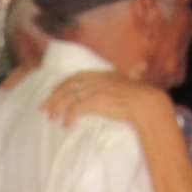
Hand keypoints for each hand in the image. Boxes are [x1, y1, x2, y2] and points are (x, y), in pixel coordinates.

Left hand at [40, 69, 159, 124]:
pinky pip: (75, 110)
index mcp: (102, 73)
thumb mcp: (135, 79)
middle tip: (44, 108)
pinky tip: (66, 125)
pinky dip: (68, 117)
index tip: (54, 92)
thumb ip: (133, 73)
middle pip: (67, 86)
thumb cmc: (144, 94)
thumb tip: (140, 66)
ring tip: (52, 118)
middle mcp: (95, 79)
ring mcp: (93, 90)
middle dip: (53, 97)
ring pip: (67, 97)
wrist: (147, 103)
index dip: (63, 84)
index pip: (76, 76)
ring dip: (57, 108)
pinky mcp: (94, 102)